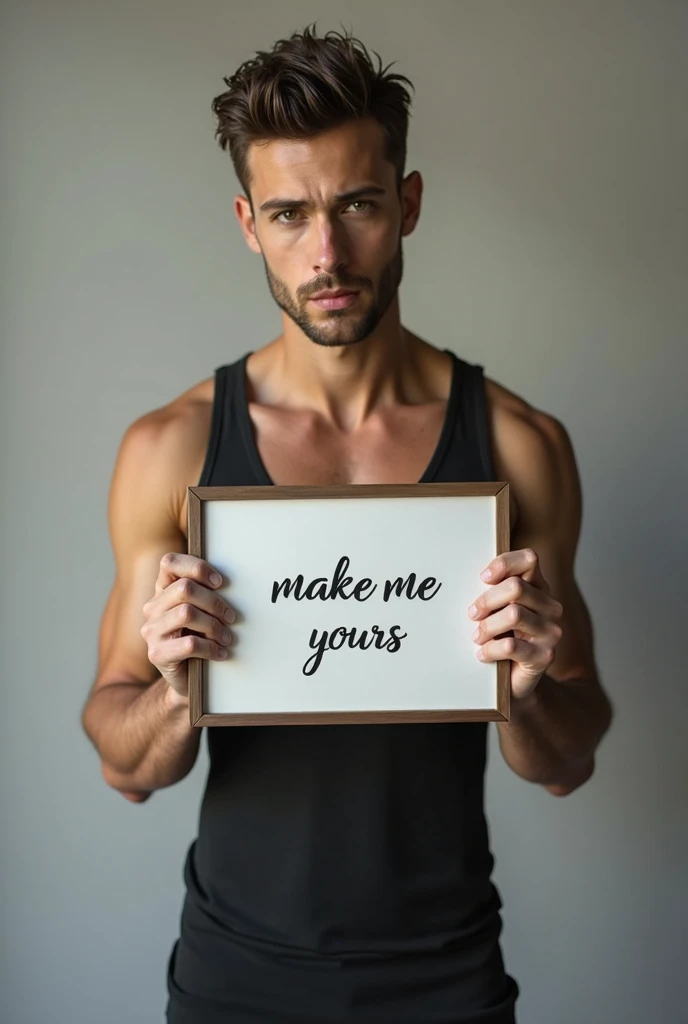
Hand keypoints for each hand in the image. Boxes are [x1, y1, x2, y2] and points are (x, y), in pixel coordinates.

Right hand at [140, 553, 234, 699]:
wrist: (185, 678)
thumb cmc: (197, 638)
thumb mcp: (201, 612)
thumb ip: (205, 593)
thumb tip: (228, 581)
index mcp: (162, 591)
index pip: (170, 563)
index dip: (197, 567)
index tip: (220, 582)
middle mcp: (152, 608)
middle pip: (185, 589)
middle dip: (214, 602)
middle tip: (231, 617)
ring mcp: (152, 631)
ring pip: (187, 614)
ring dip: (214, 625)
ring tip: (226, 637)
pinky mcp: (157, 654)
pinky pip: (190, 644)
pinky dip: (211, 648)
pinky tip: (220, 652)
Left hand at [468, 548, 563, 699]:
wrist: (513, 681)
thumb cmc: (502, 638)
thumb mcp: (497, 610)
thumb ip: (493, 592)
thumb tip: (463, 576)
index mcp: (539, 588)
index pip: (529, 560)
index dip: (504, 564)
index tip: (482, 577)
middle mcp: (550, 607)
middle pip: (516, 587)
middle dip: (487, 600)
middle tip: (472, 614)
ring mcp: (550, 632)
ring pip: (513, 614)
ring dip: (487, 626)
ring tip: (476, 637)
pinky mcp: (545, 656)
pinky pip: (511, 646)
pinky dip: (490, 649)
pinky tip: (482, 653)